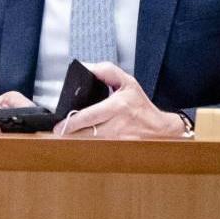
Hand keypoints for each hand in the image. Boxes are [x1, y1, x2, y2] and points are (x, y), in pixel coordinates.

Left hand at [54, 62, 187, 138]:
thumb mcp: (128, 82)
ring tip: (69, 135)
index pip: (89, 116)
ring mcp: (118, 140)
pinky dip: (88, 146)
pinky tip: (83, 141)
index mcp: (119, 106)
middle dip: (70, 133)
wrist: (160, 128)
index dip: (71, 122)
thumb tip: (85, 67)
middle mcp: (118, 125)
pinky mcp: (118, 150)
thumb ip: (106, 71)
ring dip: (77, 140)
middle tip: (59, 130)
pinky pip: (97, 150)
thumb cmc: (141, 105)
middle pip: (86, 133)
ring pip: (90, 143)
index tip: (58, 126)